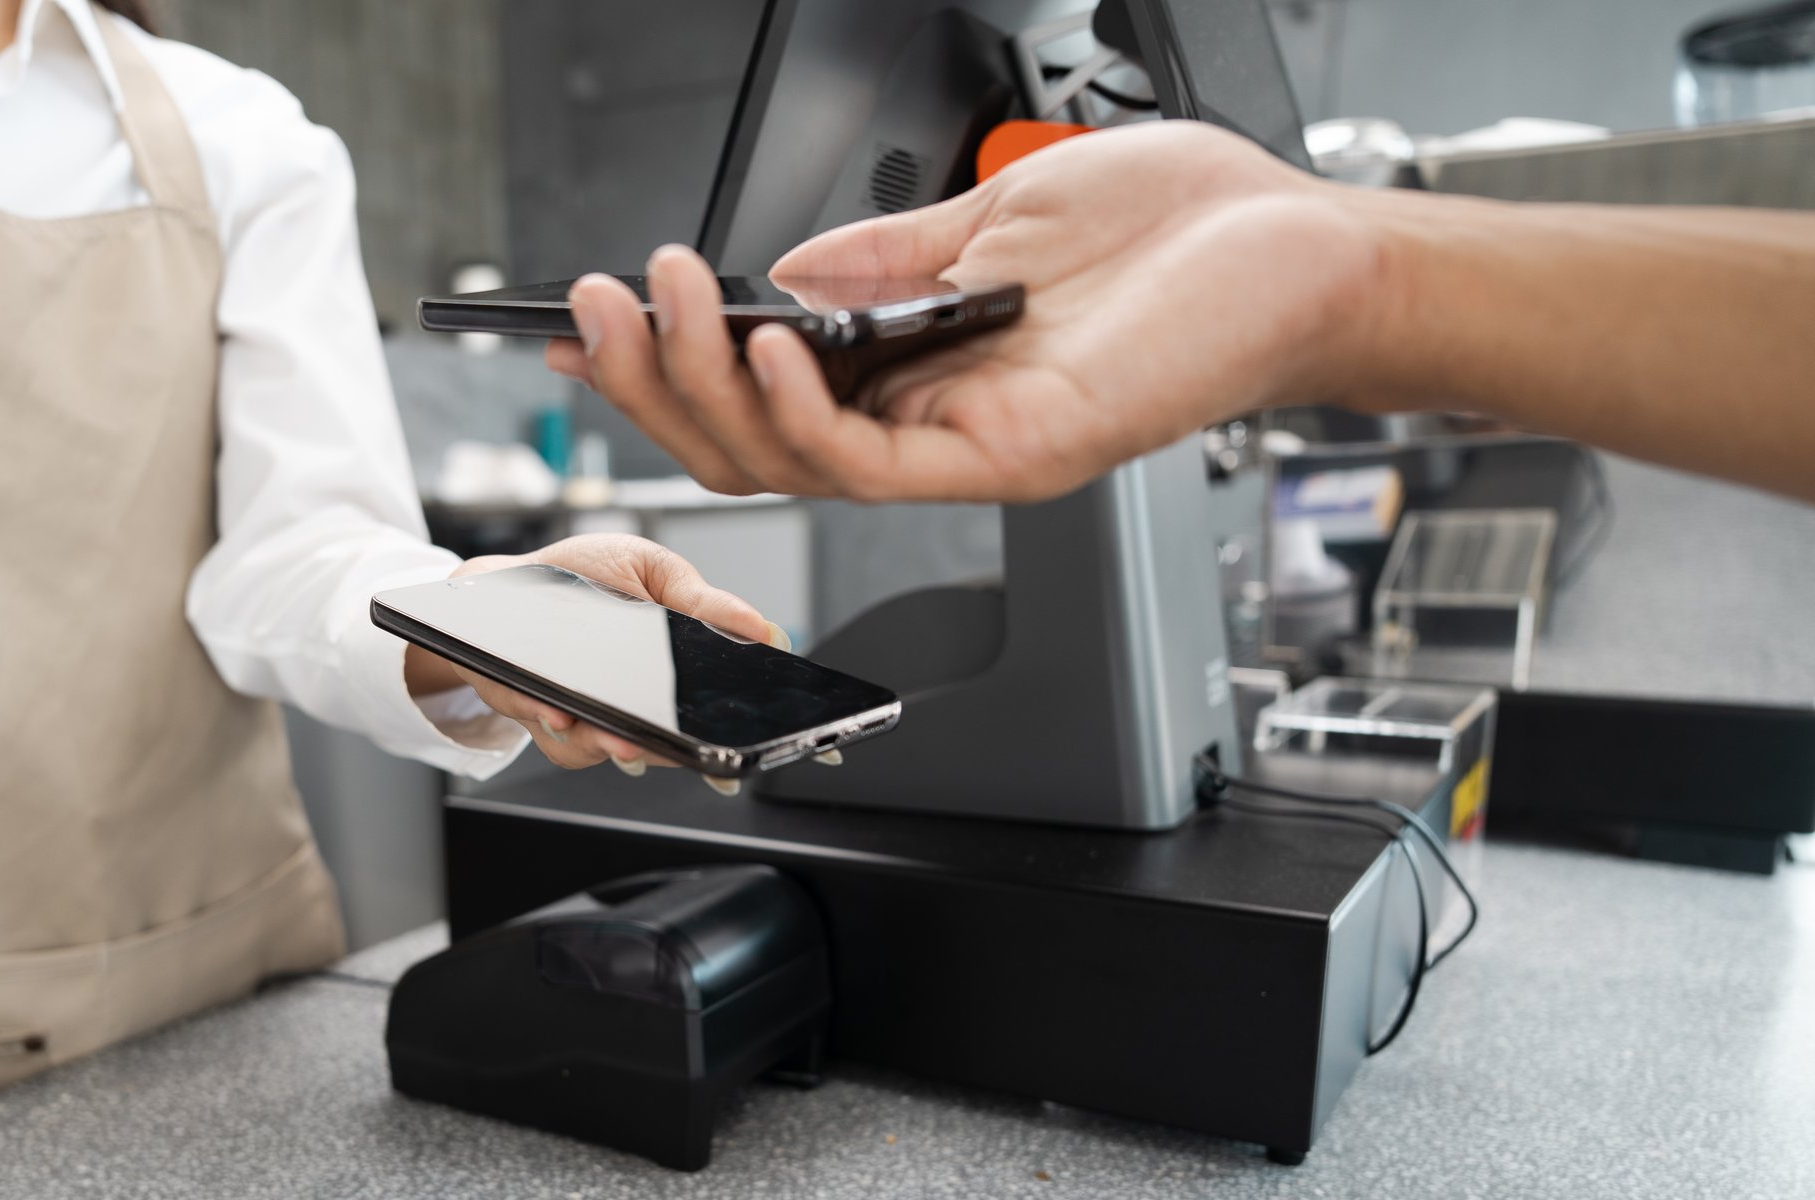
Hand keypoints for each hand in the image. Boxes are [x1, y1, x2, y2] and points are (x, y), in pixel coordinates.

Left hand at [404, 534, 784, 783]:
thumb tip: (762, 627)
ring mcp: (585, 719)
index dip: (717, 743)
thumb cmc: (577, 575)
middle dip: (655, 747)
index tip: (727, 757)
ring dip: (601, 740)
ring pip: (600, 748)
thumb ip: (699, 599)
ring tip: (601, 727)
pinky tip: (551, 706)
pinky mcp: (540, 719)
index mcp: (661, 671)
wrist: (501, 584)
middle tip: (653, 741)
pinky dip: (549, 719)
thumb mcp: (647, 569)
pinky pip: (548, 732)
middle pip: (654, 745)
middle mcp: (627, 706)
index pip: (698, 718)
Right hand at [545, 121, 1387, 502]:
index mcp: (915, 368)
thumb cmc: (1180, 229)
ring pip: (788, 463)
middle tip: (595, 308)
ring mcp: (967, 448)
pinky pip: (872, 464)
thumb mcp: (995, 218)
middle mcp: (930, 423)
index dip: (664, 366)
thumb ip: (879, 256)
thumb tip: (781, 271)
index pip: (758, 394)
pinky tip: (770, 344)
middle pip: (748, 443)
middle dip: (655, 380)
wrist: (1302, 242)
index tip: (591, 320)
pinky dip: (803, 409)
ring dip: (704, 387)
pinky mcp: (1011, 455)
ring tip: (664, 305)